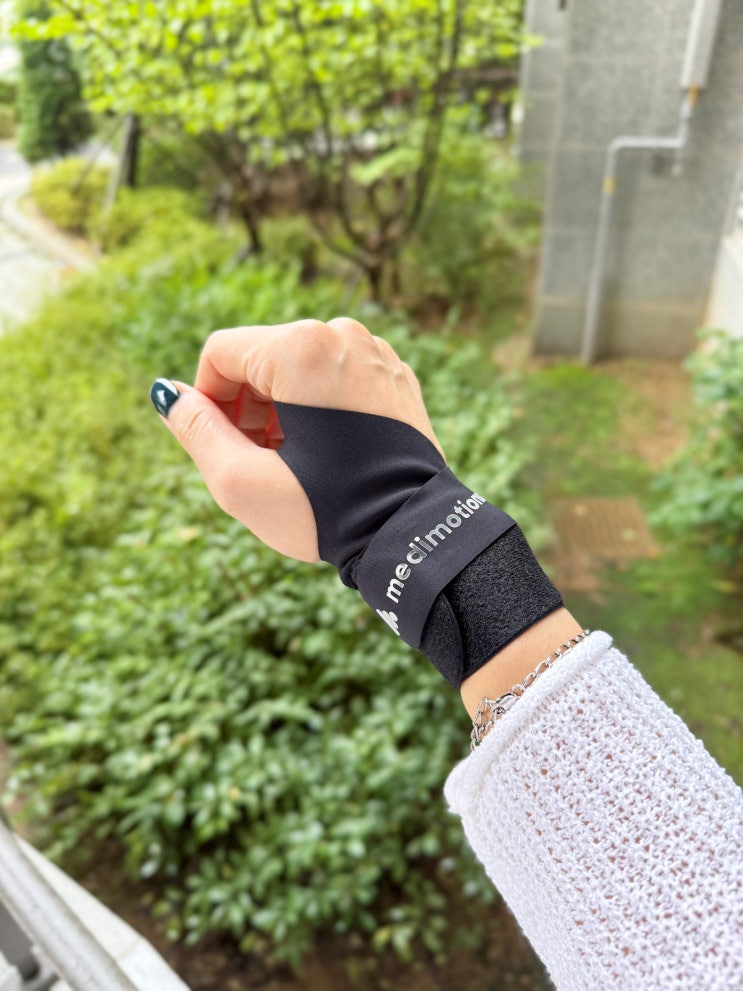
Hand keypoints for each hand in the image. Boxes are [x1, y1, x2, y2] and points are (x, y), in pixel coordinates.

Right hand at [154, 318, 441, 561]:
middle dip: (247, 407)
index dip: (207, 401)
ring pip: (299, 367)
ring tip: (295, 460)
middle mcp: (341, 333)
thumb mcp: (241, 479)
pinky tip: (329, 452)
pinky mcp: (394, 374)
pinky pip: (337, 375)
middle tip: (260, 461)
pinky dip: (320, 406)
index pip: (221, 354)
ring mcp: (375, 351)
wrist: (411, 532)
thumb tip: (167, 393)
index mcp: (301, 347)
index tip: (224, 446)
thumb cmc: (326, 510)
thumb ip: (196, 429)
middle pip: (261, 358)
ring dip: (282, 408)